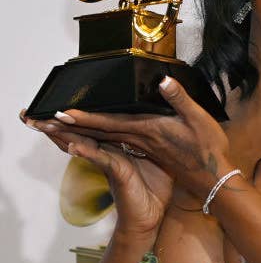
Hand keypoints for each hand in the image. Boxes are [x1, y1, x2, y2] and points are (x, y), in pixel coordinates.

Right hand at [20, 108, 175, 235]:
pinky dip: (87, 152)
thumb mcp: (158, 158)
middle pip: (81, 132)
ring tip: (46, 123)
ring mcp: (110, 162)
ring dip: (65, 133)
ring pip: (84, 143)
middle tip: (33, 112)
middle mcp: (109, 153)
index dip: (77, 115)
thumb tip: (160, 121)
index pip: (94, 126)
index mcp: (117, 146)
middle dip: (58, 122)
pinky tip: (75, 145)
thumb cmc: (155, 190)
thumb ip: (153, 141)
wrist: (153, 219)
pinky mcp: (117, 172)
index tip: (58, 103)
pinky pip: (101, 159)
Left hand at [21, 77, 233, 219]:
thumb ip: (179, 100)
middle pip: (99, 132)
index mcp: (147, 132)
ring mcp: (142, 148)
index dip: (84, 118)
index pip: (108, 123)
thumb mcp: (199, 121)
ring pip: (105, 138)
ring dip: (81, 132)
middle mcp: (139, 140)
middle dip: (72, 126)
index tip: (60, 114)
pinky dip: (100, 137)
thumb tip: (163, 81)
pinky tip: (96, 133)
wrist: (214, 181)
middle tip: (43, 121)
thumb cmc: (208, 152)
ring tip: (59, 125)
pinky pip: (117, 143)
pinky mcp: (148, 152)